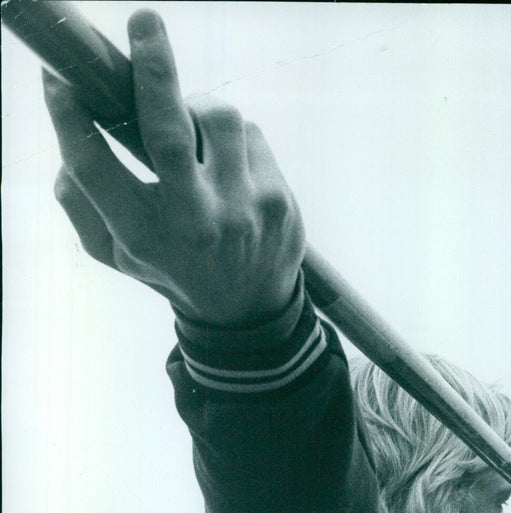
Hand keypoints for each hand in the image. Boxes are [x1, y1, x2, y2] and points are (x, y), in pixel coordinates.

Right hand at [42, 9, 303, 325]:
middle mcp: (193, 223)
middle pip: (168, 131)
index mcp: (142, 237)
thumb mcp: (116, 251)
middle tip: (144, 22)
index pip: (94, 167)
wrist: (247, 311)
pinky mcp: (277, 199)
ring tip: (190, 134)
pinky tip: (225, 166)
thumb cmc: (170, 266)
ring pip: (217, 118)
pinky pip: (248, 135)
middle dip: (154, 69)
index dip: (69, 118)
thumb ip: (80, 200)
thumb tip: (70, 128)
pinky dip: (230, 137)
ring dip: (196, 107)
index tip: (58, 79)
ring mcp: (241, 211)